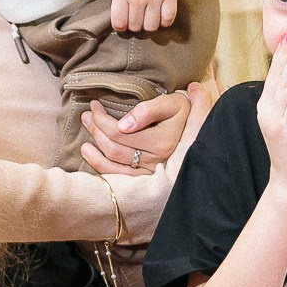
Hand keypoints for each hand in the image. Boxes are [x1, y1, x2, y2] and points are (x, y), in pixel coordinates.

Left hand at [74, 0, 178, 32]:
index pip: (119, 22)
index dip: (119, 24)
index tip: (121, 19)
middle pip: (136, 26)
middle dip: (133, 24)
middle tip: (134, 15)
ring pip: (151, 26)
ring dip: (148, 24)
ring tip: (146, 15)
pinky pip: (168, 18)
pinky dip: (164, 20)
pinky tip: (160, 14)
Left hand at [78, 82, 206, 174]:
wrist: (199, 131)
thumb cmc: (182, 113)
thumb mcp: (172, 103)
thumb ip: (149, 109)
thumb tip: (124, 124)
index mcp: (163, 142)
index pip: (120, 133)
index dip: (102, 119)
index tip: (95, 105)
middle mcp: (156, 162)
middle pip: (114, 148)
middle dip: (96, 129)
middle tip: (88, 115)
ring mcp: (150, 175)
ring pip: (113, 164)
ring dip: (94, 147)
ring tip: (87, 129)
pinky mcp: (146, 183)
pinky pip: (118, 178)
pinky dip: (100, 166)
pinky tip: (88, 153)